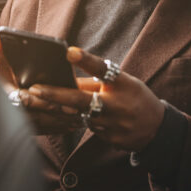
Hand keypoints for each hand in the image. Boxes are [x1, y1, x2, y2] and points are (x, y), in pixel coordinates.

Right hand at [0, 35, 81, 134]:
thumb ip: (1, 55)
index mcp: (9, 97)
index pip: (27, 101)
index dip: (44, 102)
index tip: (61, 102)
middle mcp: (15, 114)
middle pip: (40, 116)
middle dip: (59, 114)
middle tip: (76, 111)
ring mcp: (22, 125)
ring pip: (45, 126)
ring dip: (62, 123)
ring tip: (80, 119)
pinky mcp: (29, 132)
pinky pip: (46, 132)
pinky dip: (59, 130)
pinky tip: (72, 126)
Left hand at [29, 46, 165, 151]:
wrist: (157, 129)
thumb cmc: (135, 98)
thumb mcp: (123, 83)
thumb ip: (97, 82)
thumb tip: (68, 80)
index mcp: (122, 83)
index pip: (102, 69)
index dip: (86, 60)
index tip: (69, 52)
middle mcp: (116, 104)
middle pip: (80, 100)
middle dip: (54, 95)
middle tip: (33, 89)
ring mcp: (112, 124)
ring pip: (80, 116)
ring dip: (63, 111)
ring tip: (44, 104)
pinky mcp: (109, 139)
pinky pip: (88, 127)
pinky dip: (82, 121)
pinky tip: (83, 118)